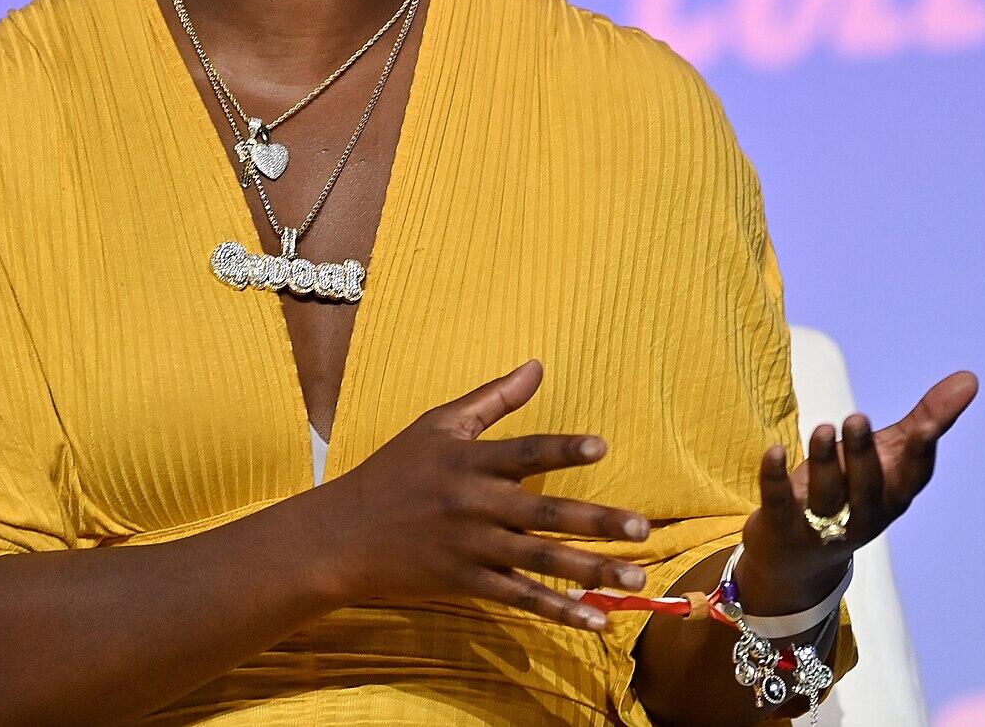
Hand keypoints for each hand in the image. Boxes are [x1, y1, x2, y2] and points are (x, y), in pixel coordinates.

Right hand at [321, 359, 650, 632]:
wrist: (342, 534)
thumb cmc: (394, 472)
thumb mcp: (437, 425)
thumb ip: (492, 400)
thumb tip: (538, 365)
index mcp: (468, 460)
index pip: (523, 451)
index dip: (561, 449)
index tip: (601, 446)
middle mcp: (474, 504)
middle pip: (543, 513)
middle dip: (595, 522)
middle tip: (642, 529)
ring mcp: (470, 547)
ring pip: (539, 561)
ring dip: (590, 571)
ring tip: (634, 578)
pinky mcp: (465, 583)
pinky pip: (518, 598)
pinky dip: (556, 610)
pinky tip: (593, 619)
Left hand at [735, 370, 977, 612]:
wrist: (799, 559)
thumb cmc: (854, 492)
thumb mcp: (889, 455)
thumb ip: (927, 418)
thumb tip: (970, 378)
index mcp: (892, 497)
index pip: (913, 478)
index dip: (921, 454)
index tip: (927, 425)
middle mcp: (863, 516)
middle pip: (867, 487)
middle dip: (863, 454)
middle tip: (857, 417)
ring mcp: (823, 527)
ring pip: (827, 496)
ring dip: (825, 461)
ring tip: (822, 428)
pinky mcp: (783, 527)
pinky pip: (780, 503)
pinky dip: (776, 478)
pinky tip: (774, 451)